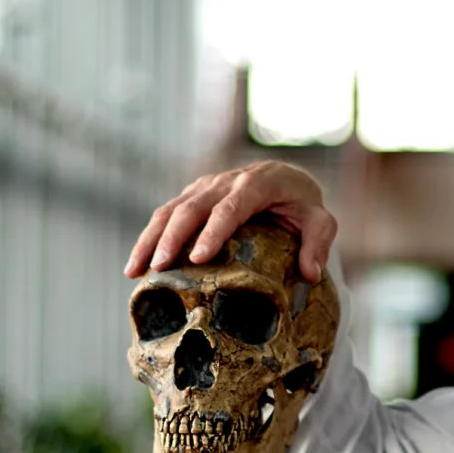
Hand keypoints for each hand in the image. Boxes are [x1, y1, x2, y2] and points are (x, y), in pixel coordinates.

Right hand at [124, 161, 335, 282]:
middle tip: (158, 269)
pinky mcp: (193, 195)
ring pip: (171, 209)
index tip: (199, 259)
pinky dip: (149, 237)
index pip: (231, 208)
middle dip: (172, 238)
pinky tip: (138, 265)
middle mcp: (225, 181)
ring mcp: (205, 186)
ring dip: (150, 239)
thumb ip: (318, 243)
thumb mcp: (320, 220)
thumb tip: (311, 275)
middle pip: (192, 207)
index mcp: (257, 184)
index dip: (213, 232)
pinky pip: (166, 213)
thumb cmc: (302, 204)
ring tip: (134, 271)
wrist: (285, 177)